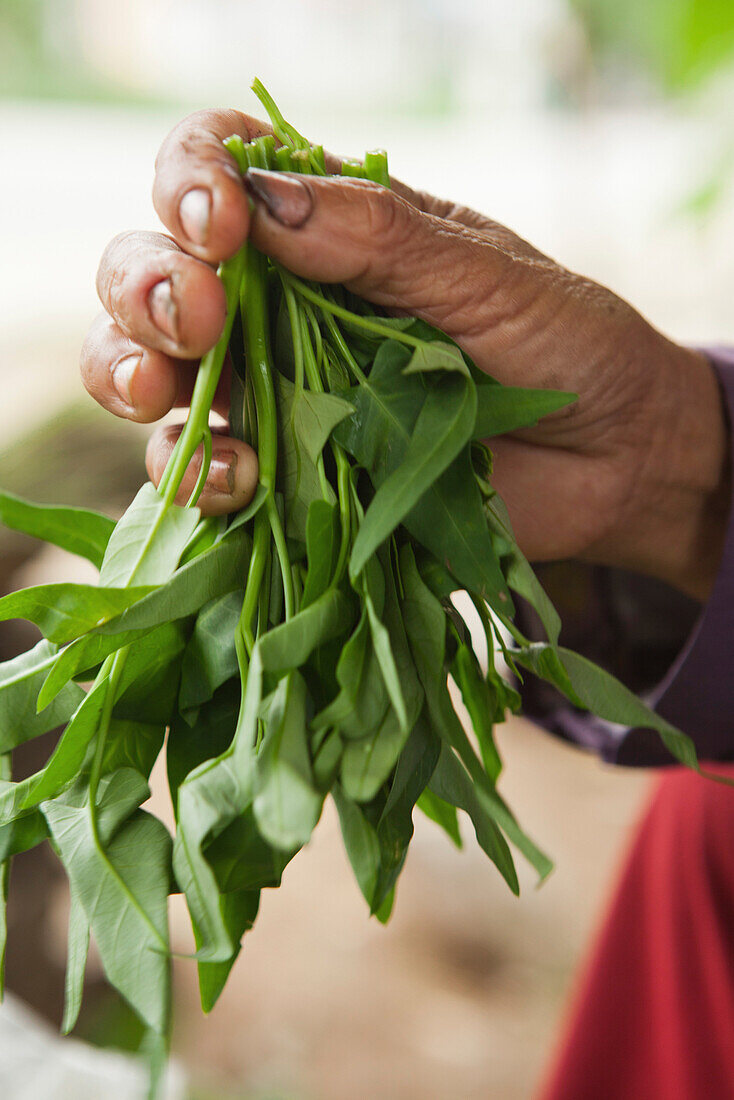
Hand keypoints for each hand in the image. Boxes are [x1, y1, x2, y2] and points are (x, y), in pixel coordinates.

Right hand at [81, 109, 729, 597]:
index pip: (216, 170)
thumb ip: (383, 238)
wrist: (613, 458)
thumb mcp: (486, 274)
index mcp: (329, 228)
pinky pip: (204, 471)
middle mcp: (283, 306)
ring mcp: (278, 393)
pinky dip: (195, 473)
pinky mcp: (290, 475)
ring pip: (152, 372)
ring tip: (168, 393)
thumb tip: (262, 202)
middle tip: (194, 315)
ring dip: (132, 374)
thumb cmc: (567, 343)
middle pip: (153, 273)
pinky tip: (234, 479)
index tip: (220, 224)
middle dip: (146, 287)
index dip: (188, 182)